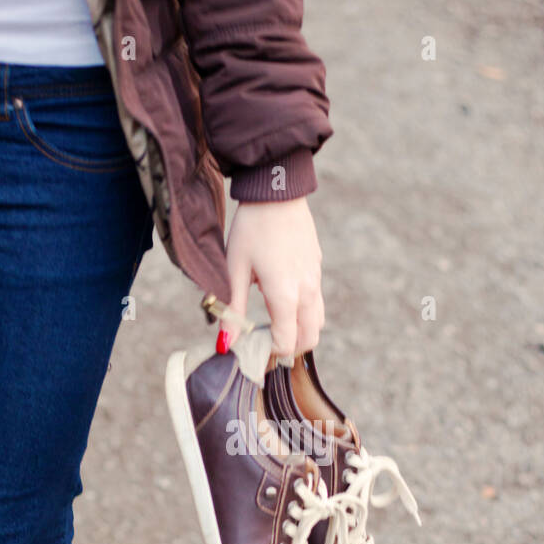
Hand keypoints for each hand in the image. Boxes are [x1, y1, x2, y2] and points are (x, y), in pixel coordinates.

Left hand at [224, 197, 324, 356]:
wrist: (277, 192)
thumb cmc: (251, 229)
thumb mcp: (234, 269)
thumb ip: (232, 310)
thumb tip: (225, 344)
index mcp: (286, 295)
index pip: (286, 342)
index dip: (269, 351)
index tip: (252, 346)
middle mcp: (307, 291)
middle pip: (309, 339)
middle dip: (289, 347)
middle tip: (264, 341)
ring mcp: (316, 280)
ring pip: (317, 322)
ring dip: (299, 331)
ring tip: (273, 322)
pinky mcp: (317, 269)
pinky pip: (316, 302)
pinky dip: (303, 312)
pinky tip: (280, 297)